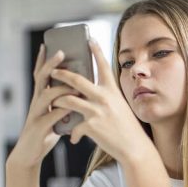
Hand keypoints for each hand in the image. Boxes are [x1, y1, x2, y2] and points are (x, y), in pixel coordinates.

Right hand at [8, 45, 77, 168]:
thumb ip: (63, 104)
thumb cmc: (45, 133)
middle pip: (41, 79)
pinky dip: (61, 112)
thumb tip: (79, 92)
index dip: (44, 60)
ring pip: (45, 96)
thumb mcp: (54, 115)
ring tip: (73, 84)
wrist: (29, 154)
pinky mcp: (39, 128)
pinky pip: (50, 117)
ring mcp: (36, 115)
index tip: (48, 45)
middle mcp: (36, 103)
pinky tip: (70, 108)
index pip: (41, 75)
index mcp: (40, 98)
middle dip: (50, 65)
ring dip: (59, 88)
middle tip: (60, 53)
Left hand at [49, 40, 153, 162]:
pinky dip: (73, 134)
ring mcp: (97, 111)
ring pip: (68, 100)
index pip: (103, 66)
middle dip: (61, 73)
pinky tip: (73, 139)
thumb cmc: (127, 128)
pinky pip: (74, 127)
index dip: (96, 51)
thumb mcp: (120, 106)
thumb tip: (93, 91)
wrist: (134, 147)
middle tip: (53, 71)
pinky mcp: (91, 126)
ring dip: (57, 101)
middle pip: (77, 80)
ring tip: (54, 103)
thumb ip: (107, 97)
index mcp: (112, 91)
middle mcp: (104, 97)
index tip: (89, 39)